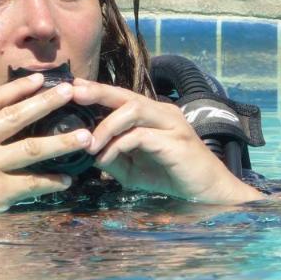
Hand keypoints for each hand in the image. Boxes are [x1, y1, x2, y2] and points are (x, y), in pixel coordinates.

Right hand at [0, 73, 94, 215]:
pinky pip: (32, 182)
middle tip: (70, 92)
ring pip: (31, 148)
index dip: (18, 88)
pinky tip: (67, 180)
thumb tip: (7, 118)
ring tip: (85, 137)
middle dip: (46, 102)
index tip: (41, 79)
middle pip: (16, 116)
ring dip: (62, 142)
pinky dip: (52, 181)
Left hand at [71, 78, 261, 203]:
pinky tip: (105, 159)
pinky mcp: (175, 140)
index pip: (123, 97)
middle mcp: (163, 112)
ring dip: (106, 125)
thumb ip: (112, 157)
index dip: (98, 91)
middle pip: (127, 94)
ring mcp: (171, 124)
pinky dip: (118, 145)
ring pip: (133, 109)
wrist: (206, 192)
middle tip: (73, 92)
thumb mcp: (132, 169)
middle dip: (98, 92)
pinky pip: (140, 135)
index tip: (74, 87)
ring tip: (89, 144)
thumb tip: (88, 151)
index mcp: (153, 114)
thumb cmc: (170, 177)